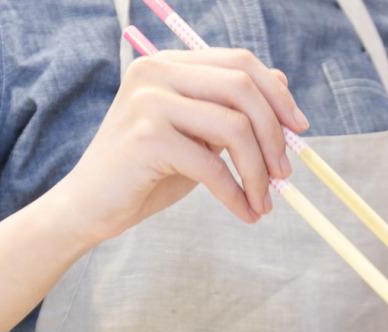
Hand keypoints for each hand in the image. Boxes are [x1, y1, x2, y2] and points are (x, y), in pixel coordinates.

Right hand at [53, 48, 308, 246]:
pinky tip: (246, 213)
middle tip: (286, 173)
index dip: (277, 94)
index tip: (299, 128)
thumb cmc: (146, 174)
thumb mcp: (195, 137)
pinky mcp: (147, 138)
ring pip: (235, 128)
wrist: (88, 207)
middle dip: (275, 134)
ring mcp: (150, 102)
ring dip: (260, 172)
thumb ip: (229, 113)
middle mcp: (156, 73)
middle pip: (243, 88)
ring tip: (265, 201)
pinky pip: (213, 167)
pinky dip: (237, 194)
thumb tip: (282, 90)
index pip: (239, 62)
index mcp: (169, 65)